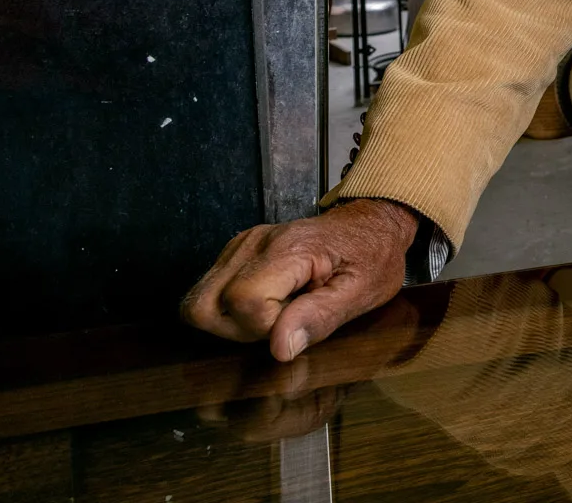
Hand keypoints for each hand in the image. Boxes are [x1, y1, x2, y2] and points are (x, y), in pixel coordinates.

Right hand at [181, 198, 416, 361]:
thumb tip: (280, 348)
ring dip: (233, 322)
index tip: (297, 318)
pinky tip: (270, 302)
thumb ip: (319, 318)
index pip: (243, 300)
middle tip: (283, 321)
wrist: (371, 223)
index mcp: (290, 249)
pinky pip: (211, 293)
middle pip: (205, 306)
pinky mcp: (237, 253)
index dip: (266, 326)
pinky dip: (232, 309)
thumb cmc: (371, 256)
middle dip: (239, 329)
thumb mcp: (362, 292)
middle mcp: (256, 243)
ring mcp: (242, 245)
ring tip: (277, 312)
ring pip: (199, 302)